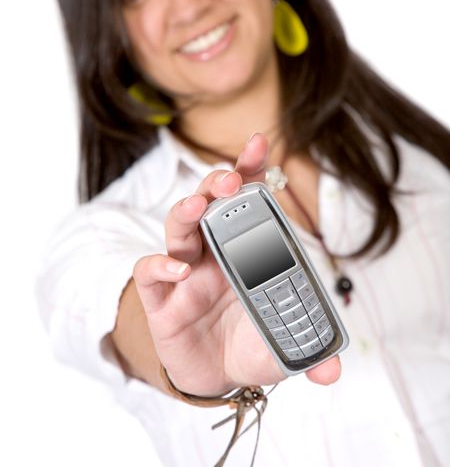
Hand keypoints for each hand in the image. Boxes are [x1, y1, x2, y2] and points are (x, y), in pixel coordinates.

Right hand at [133, 133, 340, 395]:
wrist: (215, 375)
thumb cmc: (248, 343)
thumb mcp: (282, 344)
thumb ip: (307, 351)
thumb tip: (333, 373)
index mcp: (246, 250)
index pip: (247, 201)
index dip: (250, 171)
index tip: (259, 144)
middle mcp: (214, 252)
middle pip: (209, 204)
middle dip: (217, 184)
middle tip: (231, 179)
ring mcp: (185, 273)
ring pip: (178, 227)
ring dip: (187, 211)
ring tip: (199, 205)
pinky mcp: (161, 300)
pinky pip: (151, 272)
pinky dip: (161, 264)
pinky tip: (180, 268)